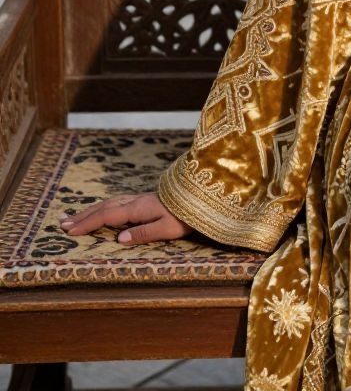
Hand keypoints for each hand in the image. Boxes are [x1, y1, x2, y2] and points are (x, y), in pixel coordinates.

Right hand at [58, 192, 194, 244]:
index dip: (87, 223)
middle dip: (83, 215)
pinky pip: (117, 202)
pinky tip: (101, 210)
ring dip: (91, 210)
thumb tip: (119, 239)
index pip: (107, 216)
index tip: (68, 230)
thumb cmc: (187, 216)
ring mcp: (140, 199)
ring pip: (110, 203)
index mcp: (138, 209)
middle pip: (104, 207)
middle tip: (62, 222)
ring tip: (74, 216)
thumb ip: (144, 233)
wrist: (202, 196)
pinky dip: (103, 206)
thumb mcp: (168, 228)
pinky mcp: (145, 199)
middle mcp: (136, 201)